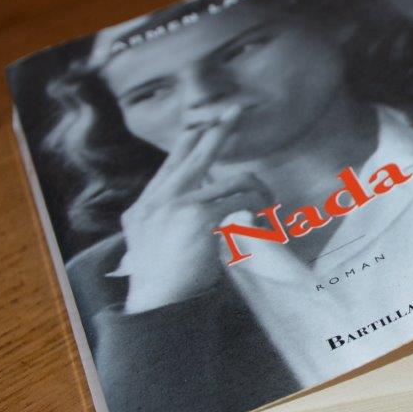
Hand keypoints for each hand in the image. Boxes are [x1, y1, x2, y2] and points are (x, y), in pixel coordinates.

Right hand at [118, 106, 270, 312]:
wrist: (156, 302)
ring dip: (256, 192)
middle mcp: (159, 199)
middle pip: (196, 154)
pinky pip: (240, 201)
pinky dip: (257, 210)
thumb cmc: (159, 280)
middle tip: (236, 110)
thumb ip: (162, 218)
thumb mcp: (146, 243)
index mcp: (145, 204)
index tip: (207, 121)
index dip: (192, 138)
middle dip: (219, 129)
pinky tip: (263, 222)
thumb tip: (187, 201)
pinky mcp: (198, 216)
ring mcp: (178, 204)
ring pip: (231, 181)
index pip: (173, 161)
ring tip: (267, 205)